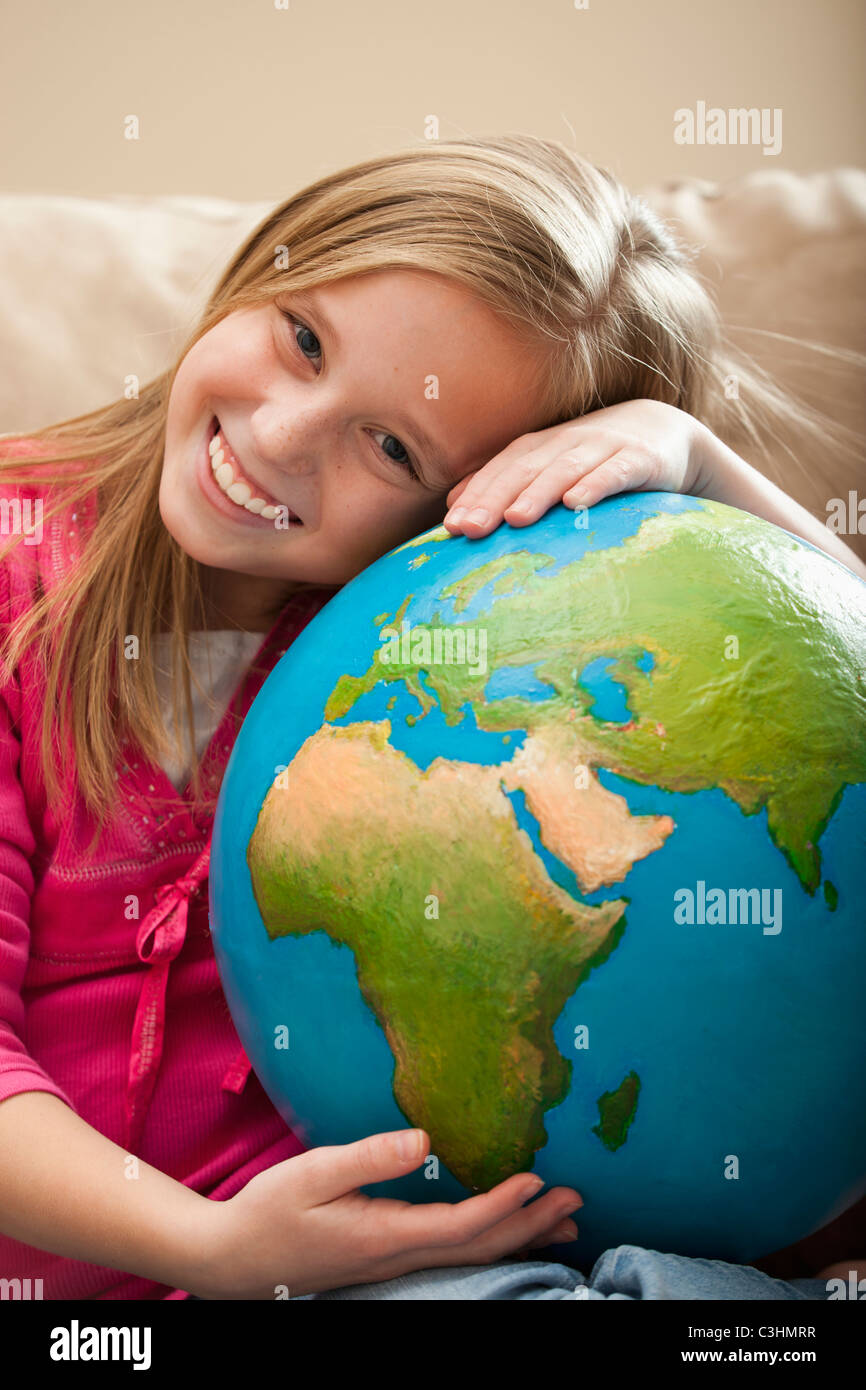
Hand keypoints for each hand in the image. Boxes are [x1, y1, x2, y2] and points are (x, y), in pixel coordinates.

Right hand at [187, 1127, 582, 1298]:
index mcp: (384, 1234)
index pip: (461, 1225)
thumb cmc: (269, 1211)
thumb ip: (369, 1156)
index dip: (505, 1205)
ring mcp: (394, 1264)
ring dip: (519, 1237)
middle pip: (479, 1247)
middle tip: (576, 1200)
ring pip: (471, 1257)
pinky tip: (505, 1232)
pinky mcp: (388, 1259)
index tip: (539, 1179)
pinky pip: (453, 1256)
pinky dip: (490, 1242)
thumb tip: (424, 1138)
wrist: (233, 1260)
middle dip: (530, 1224)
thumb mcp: (312, 1173)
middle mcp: (398, 1256)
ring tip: (562, 1222)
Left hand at [442, 398, 706, 537]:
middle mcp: (567, 442)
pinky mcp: (641, 459)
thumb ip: (508, 484)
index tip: (451, 526)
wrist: (666, 433)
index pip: (502, 468)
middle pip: (524, 469)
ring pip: (564, 469)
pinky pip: (615, 472)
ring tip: (514, 519)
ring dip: (537, 493)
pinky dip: (595, 485)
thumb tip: (455, 507)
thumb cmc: (598, 461)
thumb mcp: (551, 468)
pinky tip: (576, 504)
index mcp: (542, 447)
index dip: (476, 494)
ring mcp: (604, 447)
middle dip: (494, 498)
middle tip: (469, 529)